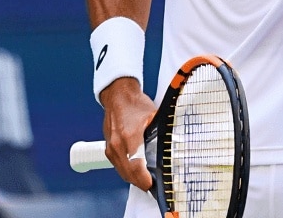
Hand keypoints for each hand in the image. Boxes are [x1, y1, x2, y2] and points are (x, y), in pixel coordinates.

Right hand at [99, 77, 157, 191]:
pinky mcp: (108, 148)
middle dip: (140, 182)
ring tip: (144, 181)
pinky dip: (126, 171)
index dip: (144, 179)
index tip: (152, 185)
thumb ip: (162, 131)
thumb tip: (174, 143)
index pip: (136, 166)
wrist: (118, 96)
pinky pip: (117, 165)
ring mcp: (111, 147)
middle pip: (128, 173)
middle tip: (151, 186)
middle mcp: (117, 144)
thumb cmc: (135, 104)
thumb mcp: (154, 115)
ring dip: (133, 178)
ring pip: (122, 171)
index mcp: (130, 137)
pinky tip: (135, 172)